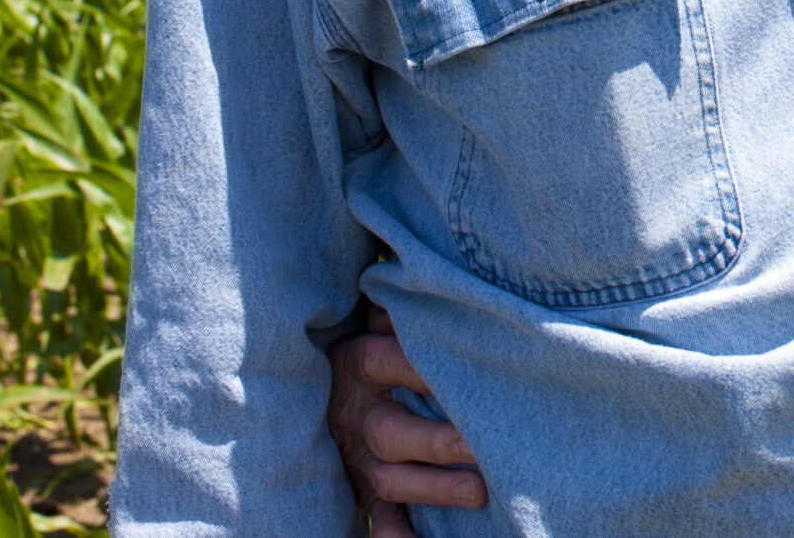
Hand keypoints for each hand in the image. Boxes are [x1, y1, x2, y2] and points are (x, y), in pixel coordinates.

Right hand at [328, 306, 487, 536]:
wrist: (313, 385)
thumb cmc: (367, 342)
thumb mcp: (373, 320)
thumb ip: (398, 305)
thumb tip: (431, 281)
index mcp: (356, 364)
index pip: (386, 361)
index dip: (421, 365)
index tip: (464, 365)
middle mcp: (353, 414)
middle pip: (390, 432)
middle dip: (437, 441)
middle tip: (479, 444)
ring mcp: (354, 457)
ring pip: (389, 480)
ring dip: (434, 488)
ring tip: (480, 491)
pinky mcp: (360, 489)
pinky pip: (377, 520)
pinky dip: (397, 537)